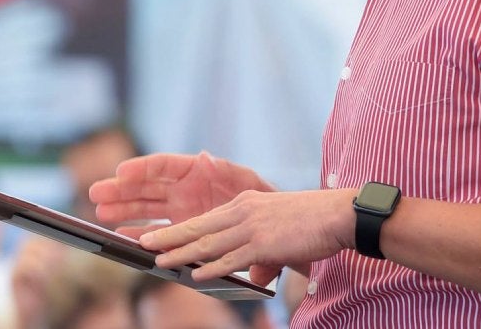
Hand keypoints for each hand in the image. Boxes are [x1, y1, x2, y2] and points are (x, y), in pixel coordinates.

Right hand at [89, 151, 272, 236]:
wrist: (266, 224)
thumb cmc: (257, 196)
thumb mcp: (246, 182)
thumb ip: (226, 171)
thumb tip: (207, 158)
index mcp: (195, 170)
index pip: (162, 165)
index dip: (140, 168)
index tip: (121, 172)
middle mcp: (182, 188)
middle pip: (146, 186)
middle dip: (121, 189)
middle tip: (96, 192)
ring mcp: (179, 209)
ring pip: (145, 208)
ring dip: (122, 209)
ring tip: (100, 212)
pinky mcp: (181, 230)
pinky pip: (156, 231)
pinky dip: (139, 233)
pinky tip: (121, 235)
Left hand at [138, 187, 357, 287]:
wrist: (336, 214)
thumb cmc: (311, 223)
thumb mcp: (278, 233)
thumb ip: (261, 254)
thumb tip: (254, 276)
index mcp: (244, 204)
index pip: (204, 219)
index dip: (179, 229)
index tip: (157, 235)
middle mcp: (243, 211)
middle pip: (198, 227)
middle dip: (168, 237)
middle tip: (143, 244)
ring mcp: (252, 226)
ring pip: (208, 242)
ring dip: (181, 253)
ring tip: (158, 261)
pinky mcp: (264, 243)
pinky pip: (232, 258)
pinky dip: (211, 267)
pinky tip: (195, 274)